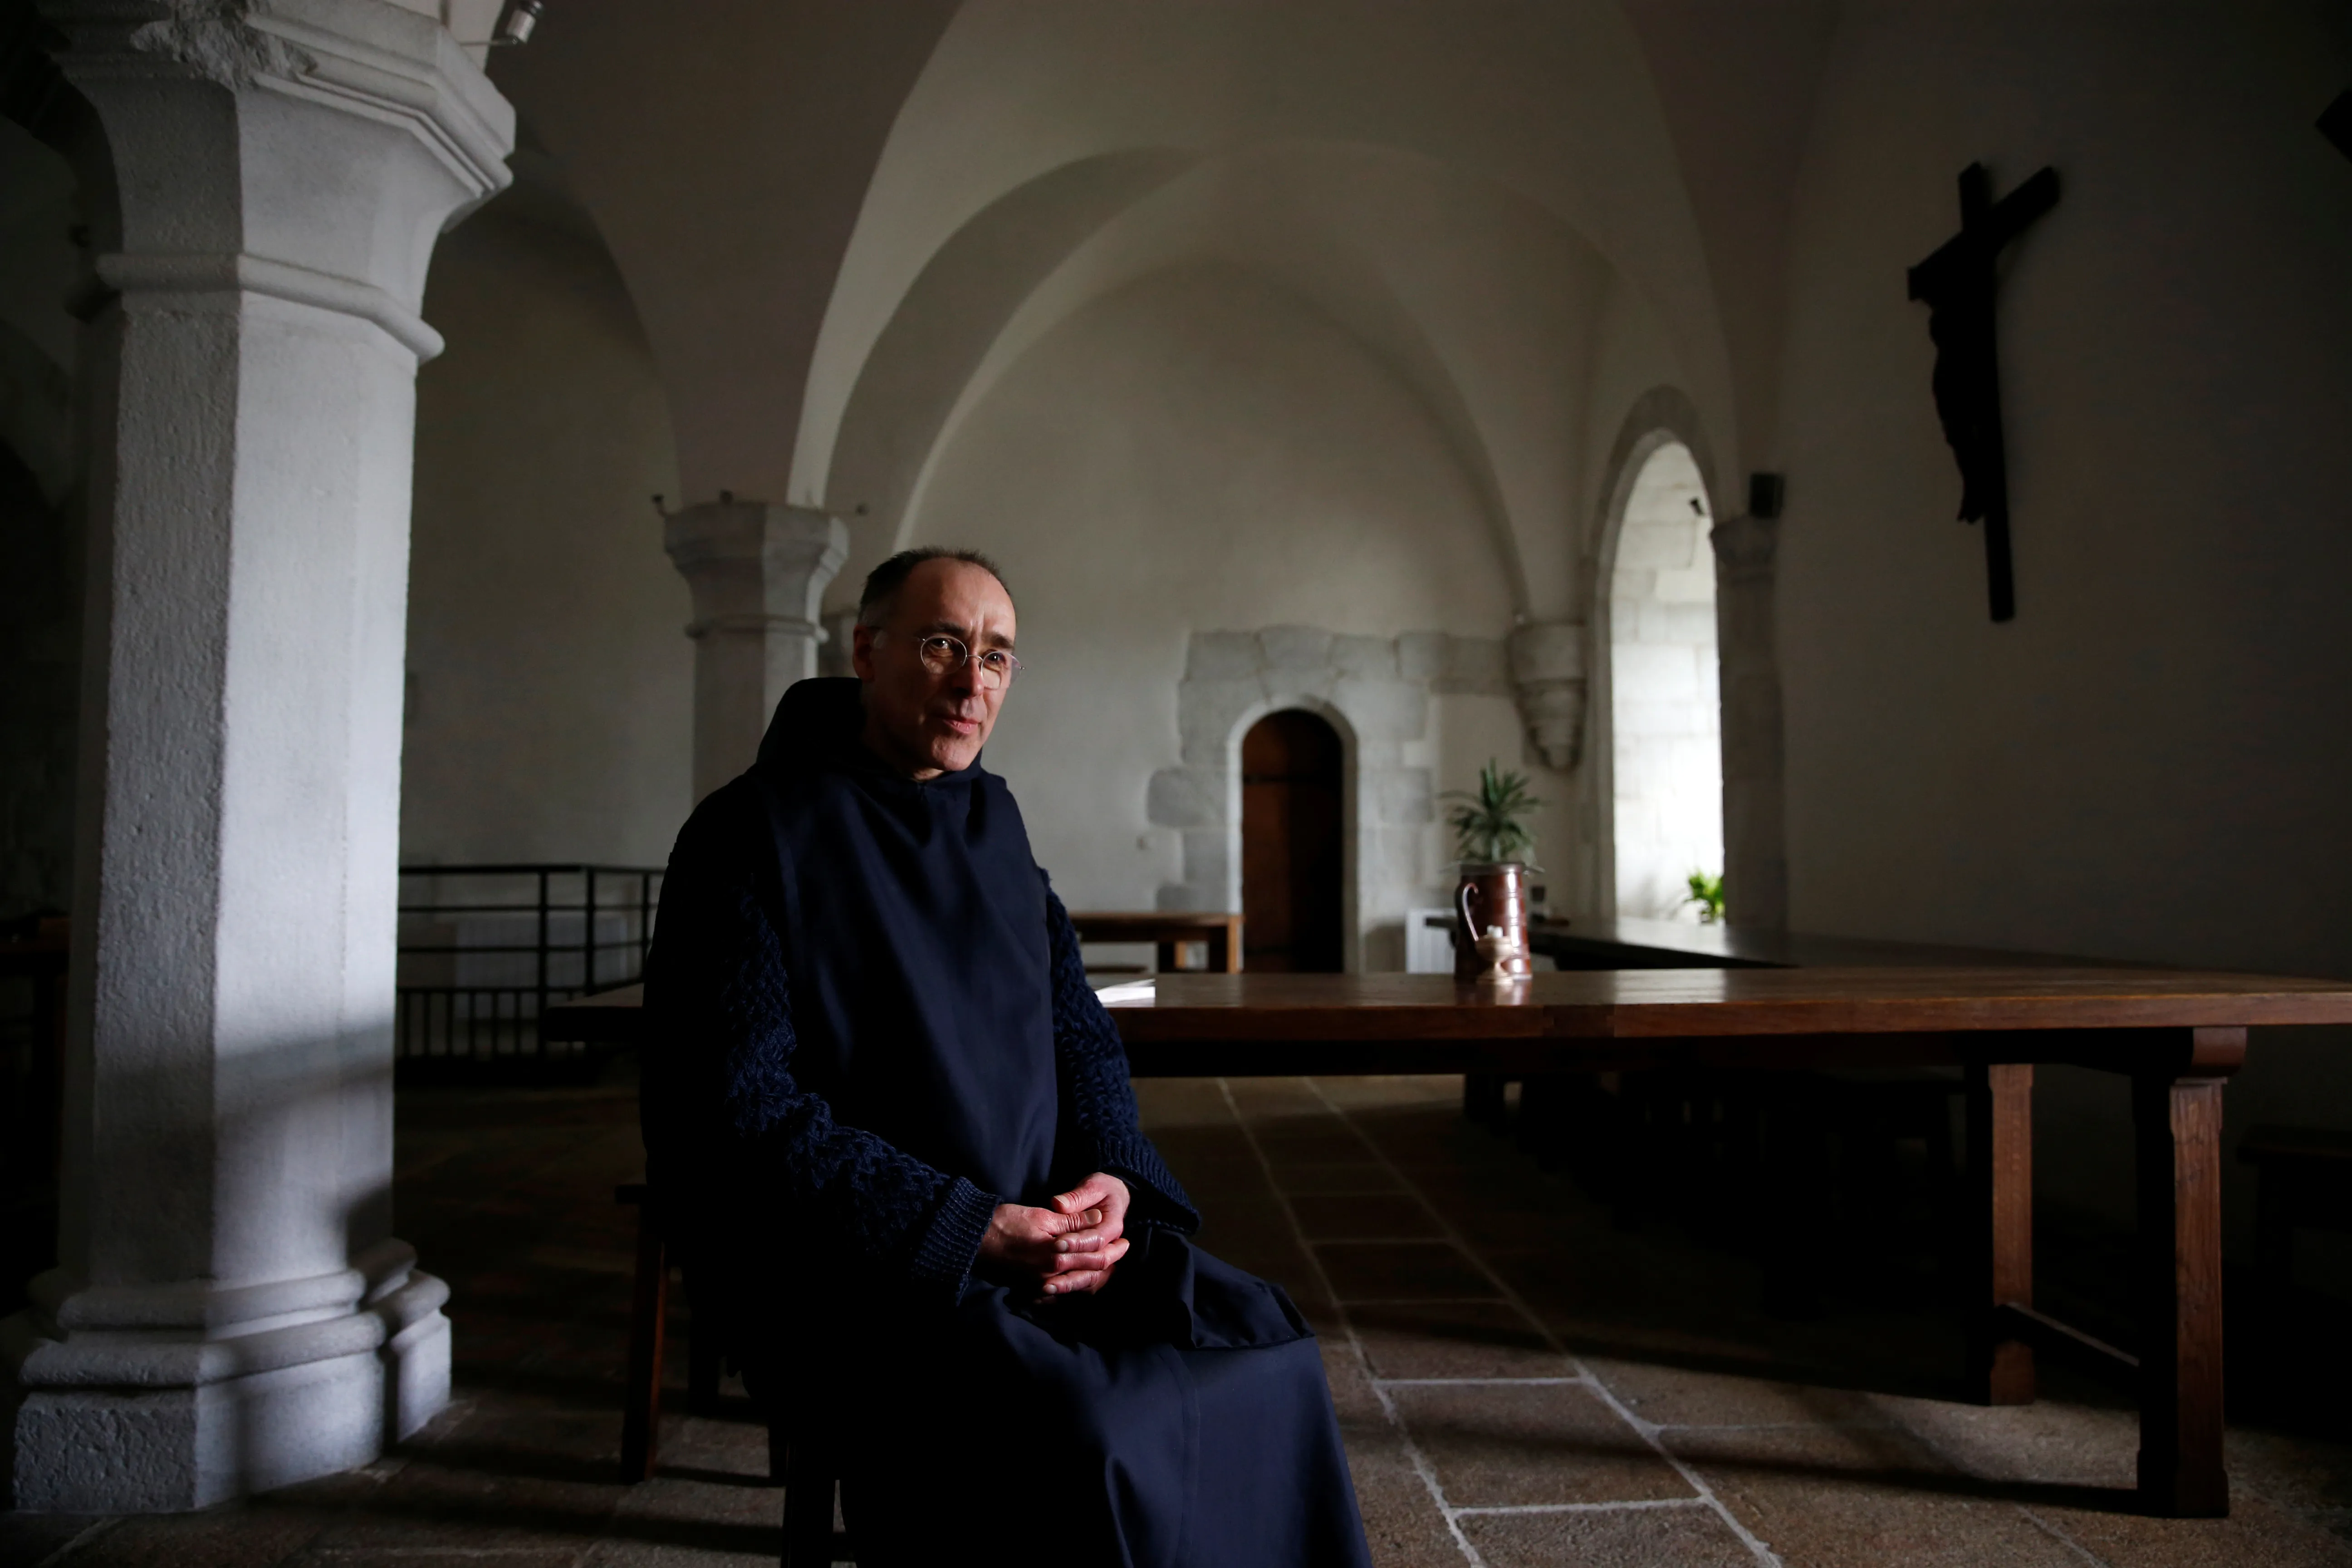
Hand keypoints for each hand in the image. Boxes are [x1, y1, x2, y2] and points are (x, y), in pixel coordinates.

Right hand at [976, 1173, 1131, 1296]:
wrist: (976, 1240)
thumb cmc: (1007, 1223)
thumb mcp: (1042, 1215)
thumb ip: (1072, 1220)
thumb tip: (1098, 1218)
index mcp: (1057, 1255)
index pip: (1095, 1252)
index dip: (1112, 1245)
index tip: (1124, 1239)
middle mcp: (1052, 1274)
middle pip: (1091, 1270)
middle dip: (1110, 1259)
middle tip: (1124, 1249)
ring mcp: (1041, 1283)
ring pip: (1079, 1282)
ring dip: (1096, 1272)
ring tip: (1109, 1262)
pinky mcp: (1032, 1286)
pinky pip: (1061, 1291)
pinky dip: (1076, 1283)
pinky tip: (1082, 1277)